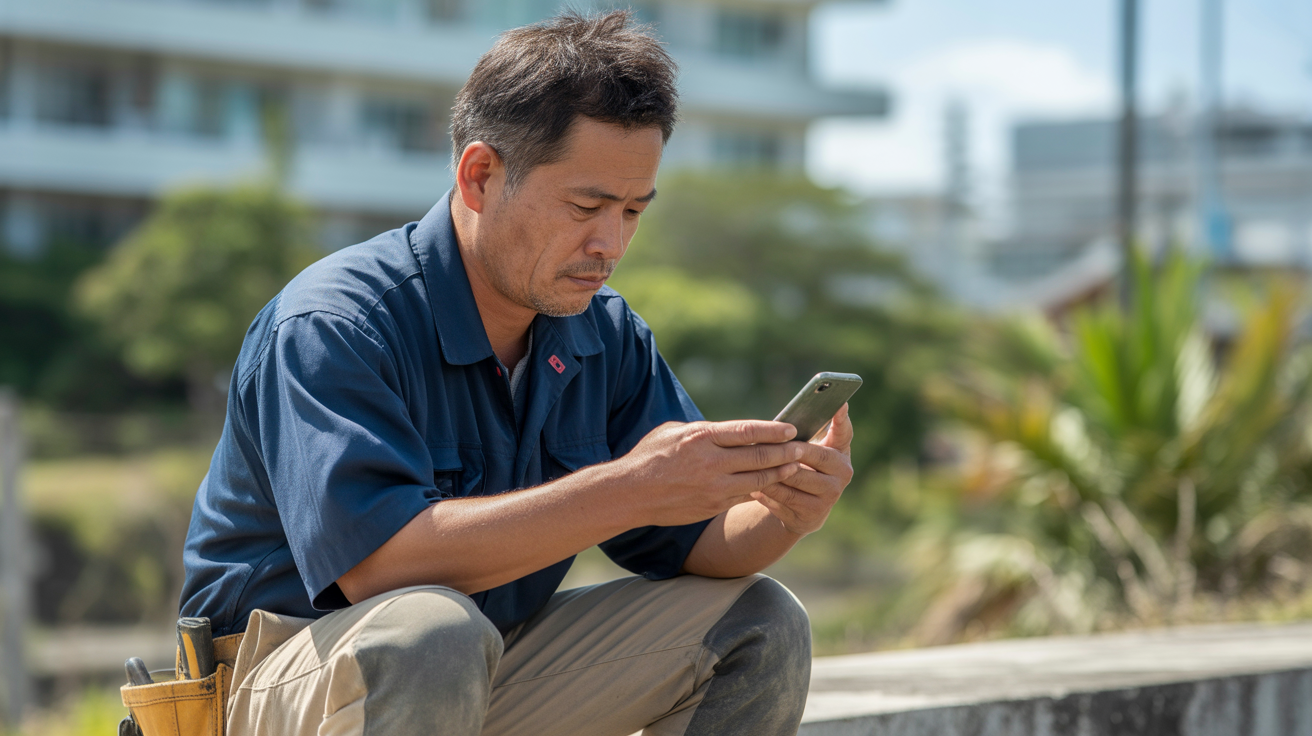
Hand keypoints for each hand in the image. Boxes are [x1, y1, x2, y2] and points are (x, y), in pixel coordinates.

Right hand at [615, 419, 804, 527]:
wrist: (631, 494)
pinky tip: (773, 483)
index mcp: (702, 437)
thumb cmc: (650, 456)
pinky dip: (761, 488)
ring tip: (797, 466)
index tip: (791, 427)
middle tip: (803, 447)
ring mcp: (714, 487)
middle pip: (760, 456)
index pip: (748, 431)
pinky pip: (745, 495)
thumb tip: (728, 431)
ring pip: (758, 479)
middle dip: (786, 451)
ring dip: (781, 472)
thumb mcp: (674, 432)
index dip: (773, 429)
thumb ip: (705, 431)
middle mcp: (711, 462)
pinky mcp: (713, 505)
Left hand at [750, 404, 853, 535]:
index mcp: (840, 453)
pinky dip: (765, 489)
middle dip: (788, 448)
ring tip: (749, 460)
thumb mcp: (806, 453)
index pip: (843, 432)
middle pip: (813, 455)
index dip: (841, 419)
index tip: (839, 403)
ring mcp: (829, 496)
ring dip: (770, 469)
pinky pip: (783, 497)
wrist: (803, 511)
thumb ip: (801, 437)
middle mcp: (842, 474)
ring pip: (794, 478)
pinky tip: (749, 483)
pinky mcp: (812, 514)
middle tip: (766, 440)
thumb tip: (780, 424)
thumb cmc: (801, 469)